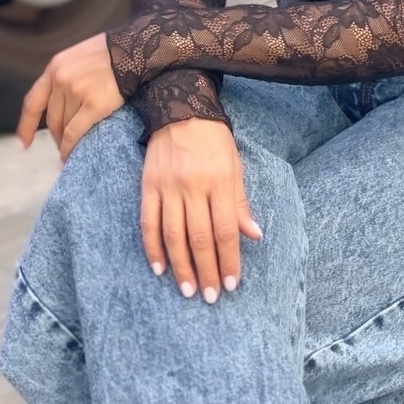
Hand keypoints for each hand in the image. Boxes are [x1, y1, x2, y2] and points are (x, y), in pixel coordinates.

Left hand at [17, 32, 123, 160]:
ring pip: (64, 127)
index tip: (24, 141)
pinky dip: (71, 147)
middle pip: (52, 118)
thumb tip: (63, 102)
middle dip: (55, 135)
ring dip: (65, 142)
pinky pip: (75, 133)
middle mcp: (61, 79)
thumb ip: (67, 75)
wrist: (137, 49)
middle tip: (62, 145)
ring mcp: (76, 92)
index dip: (27, 124)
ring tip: (73, 149)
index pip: (34, 101)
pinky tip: (73, 153)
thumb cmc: (115, 51)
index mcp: (56, 66)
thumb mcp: (81, 56)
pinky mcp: (94, 105)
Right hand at [141, 119, 262, 303]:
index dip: (229, 259)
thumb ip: (240, 203)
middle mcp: (193, 186)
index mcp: (219, 181)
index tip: (231, 284)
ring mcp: (168, 187)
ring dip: (181, 266)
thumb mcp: (235, 166)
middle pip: (200, 237)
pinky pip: (149, 222)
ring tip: (188, 289)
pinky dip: (153, 248)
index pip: (225, 229)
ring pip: (173, 235)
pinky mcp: (148, 185)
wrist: (181, 107)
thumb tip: (254, 235)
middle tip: (210, 296)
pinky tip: (159, 268)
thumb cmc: (215, 140)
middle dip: (207, 270)